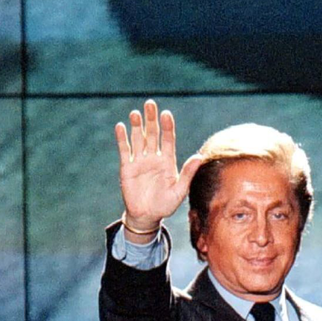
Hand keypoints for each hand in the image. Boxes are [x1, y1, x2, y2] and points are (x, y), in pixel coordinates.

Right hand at [114, 99, 202, 238]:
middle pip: (153, 134)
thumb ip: (187, 173)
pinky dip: (122, 139)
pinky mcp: (127, 167)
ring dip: (136, 126)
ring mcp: (140, 161)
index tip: (166, 114)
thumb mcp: (179, 191)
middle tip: (150, 104)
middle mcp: (154, 158)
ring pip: (138, 139)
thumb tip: (200, 156)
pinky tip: (121, 127)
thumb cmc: (165, 205)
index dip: (167, 127)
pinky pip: (125, 150)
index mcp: (167, 161)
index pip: (168, 139)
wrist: (146, 216)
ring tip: (135, 113)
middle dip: (151, 119)